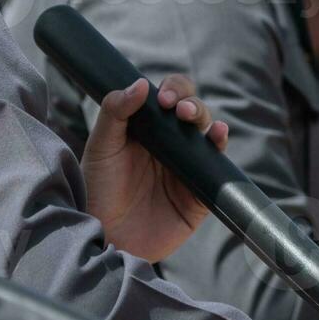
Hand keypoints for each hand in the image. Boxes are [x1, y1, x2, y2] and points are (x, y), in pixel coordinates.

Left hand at [86, 76, 227, 262]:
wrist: (105, 235)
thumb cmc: (98, 191)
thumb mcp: (101, 147)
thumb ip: (115, 112)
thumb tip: (141, 84)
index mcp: (148, 129)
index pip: (169, 98)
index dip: (173, 90)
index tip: (162, 98)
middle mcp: (171, 145)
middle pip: (193, 111)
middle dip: (190, 103)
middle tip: (178, 110)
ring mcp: (187, 168)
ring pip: (207, 134)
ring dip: (206, 119)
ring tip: (192, 118)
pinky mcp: (199, 193)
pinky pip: (216, 168)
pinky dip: (220, 147)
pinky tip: (218, 135)